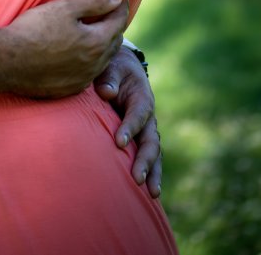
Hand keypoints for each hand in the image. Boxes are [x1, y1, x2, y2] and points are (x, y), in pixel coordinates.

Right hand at [0, 0, 127, 97]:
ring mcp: (82, 80)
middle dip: (114, 26)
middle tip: (110, 13)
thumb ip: (94, 2)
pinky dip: (89, 62)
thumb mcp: (64, 8)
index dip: (120, 6)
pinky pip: (87, 74)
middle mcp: (94, 65)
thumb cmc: (34, 30)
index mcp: (96, 43)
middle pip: (114, 42)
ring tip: (97, 32)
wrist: (6, 61)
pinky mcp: (68, 90)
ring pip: (103, 61)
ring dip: (104, 46)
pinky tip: (78, 55)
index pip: (118, 21)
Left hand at [94, 45, 161, 197]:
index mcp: (141, 96)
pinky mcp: (141, 137)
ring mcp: (146, 128)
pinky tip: (148, 193)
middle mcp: (148, 116)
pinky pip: (147, 156)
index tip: (119, 142)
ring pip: (154, 152)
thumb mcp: (111, 66)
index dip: (130, 127)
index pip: (138, 114)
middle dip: (145, 159)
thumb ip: (109, 77)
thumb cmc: (114, 67)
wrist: (123, 69)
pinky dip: (150, 173)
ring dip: (153, 172)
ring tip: (153, 193)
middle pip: (151, 139)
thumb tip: (106, 93)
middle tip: (137, 178)